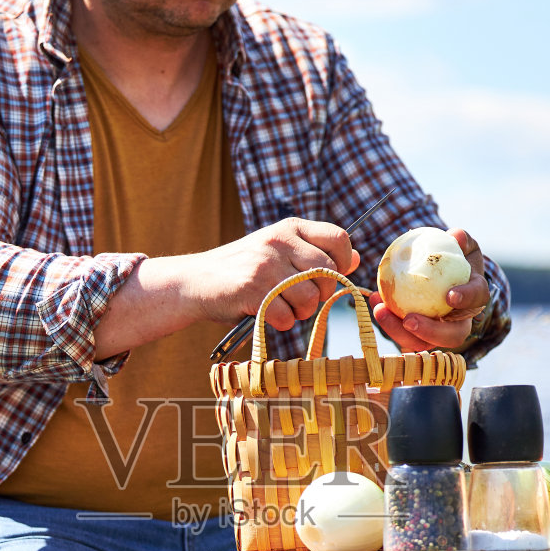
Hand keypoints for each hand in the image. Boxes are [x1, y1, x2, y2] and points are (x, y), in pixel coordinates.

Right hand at [93, 217, 358, 358]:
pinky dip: (278, 323)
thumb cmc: (243, 271)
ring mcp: (266, 263)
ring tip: (281, 308)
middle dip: (319, 296)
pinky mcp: (252, 288)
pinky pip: (285, 315)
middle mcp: (280, 240)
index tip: (325, 278)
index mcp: (291, 227)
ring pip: (310, 298)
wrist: (195, 281)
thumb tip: (354, 260)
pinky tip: (265, 315)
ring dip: (300, 313)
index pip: (339, 240)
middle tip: (299, 300)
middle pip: (328, 274)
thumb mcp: (279, 253)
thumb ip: (314, 255)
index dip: (341, 264)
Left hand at [369, 227, 487, 352]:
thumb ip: (461, 238)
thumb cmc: (455, 258)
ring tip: (381, 310)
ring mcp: (438, 333)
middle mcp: (460, 322)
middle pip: (452, 336)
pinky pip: (402, 335)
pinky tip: (374, 302)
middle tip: (409, 320)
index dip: (466, 299)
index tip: (450, 295)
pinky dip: (387, 321)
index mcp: (474, 297)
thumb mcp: (462, 245)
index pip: (477, 300)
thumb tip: (455, 236)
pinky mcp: (418, 336)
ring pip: (422, 343)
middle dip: (430, 332)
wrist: (441, 275)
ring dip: (398, 331)